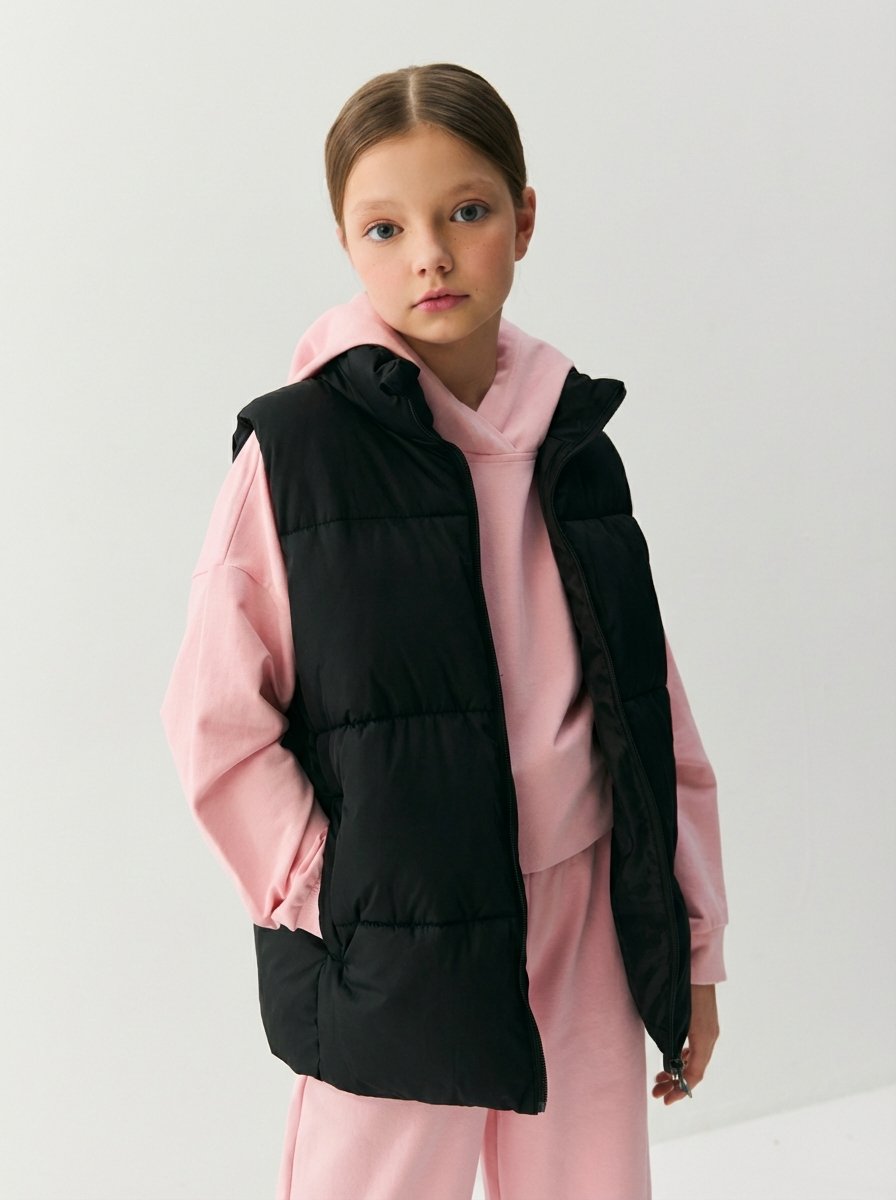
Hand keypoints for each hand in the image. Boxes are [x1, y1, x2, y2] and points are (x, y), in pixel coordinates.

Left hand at [651, 984, 718, 1104]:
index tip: (664, 1100)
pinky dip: (682, 1058)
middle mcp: (709, 1037)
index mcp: (704, 1039)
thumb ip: (674, 1043)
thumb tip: (669, 1067)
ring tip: (659, 1077)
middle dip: (674, 1083)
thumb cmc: (683, 989)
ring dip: (677, 1071)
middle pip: (694, 1070)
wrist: (696, 963)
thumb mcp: (677, 1020)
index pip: (694, 1075)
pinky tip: (671, 1059)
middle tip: (655, 1091)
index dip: (679, 1090)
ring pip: (693, 1059)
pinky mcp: (703, 1022)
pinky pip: (694, 1048)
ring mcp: (707, 1029)